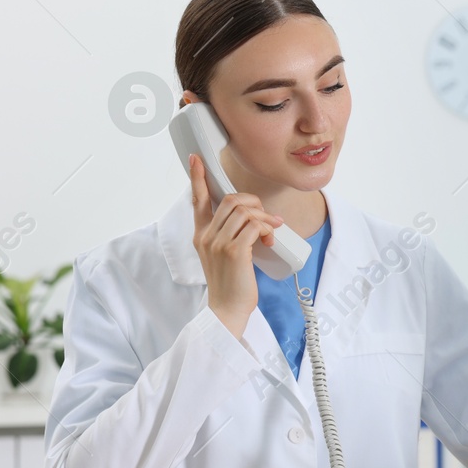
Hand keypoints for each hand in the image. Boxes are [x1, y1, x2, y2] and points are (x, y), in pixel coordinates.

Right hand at [189, 153, 283, 338]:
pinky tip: (270, 241)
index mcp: (201, 235)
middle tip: (266, 219)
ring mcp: (218, 243)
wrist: (228, 309)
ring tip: (271, 231)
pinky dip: (267, 228)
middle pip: (230, 199)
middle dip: (254, 202)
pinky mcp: (234, 251)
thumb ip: (231, 235)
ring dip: (264, 217)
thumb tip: (253, 220)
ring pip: (244, 210)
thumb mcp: (224, 255)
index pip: (196, 200)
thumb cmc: (231, 283)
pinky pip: (255, 226)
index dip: (197, 177)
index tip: (196, 159)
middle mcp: (206, 236)